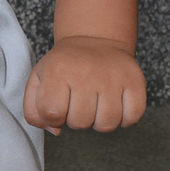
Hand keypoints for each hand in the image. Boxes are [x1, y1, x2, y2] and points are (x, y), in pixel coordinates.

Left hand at [23, 36, 145, 135]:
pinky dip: (125, 118)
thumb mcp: (38, 81)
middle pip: (80, 123)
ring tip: (96, 104)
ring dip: (100, 121)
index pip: (52, 114)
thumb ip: (34, 111)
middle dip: (77, 119)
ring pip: (107, 124)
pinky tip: (116, 105)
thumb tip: (56, 130)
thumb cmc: (64, 67)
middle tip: (79, 102)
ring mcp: (112, 77)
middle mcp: (86, 73)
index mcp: (57, 71)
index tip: (58, 107)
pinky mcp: (135, 81)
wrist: (94, 40)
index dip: (54, 118)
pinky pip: (133, 117)